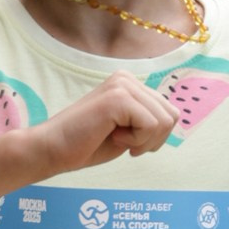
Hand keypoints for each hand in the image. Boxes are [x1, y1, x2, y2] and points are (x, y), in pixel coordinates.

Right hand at [28, 75, 175, 176]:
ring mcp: (122, 85)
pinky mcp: (118, 97)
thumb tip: (175, 116)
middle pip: (172, 115)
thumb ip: (148, 119)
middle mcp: (127, 78)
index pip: (170, 111)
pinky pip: (151, 126)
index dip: (155, 137)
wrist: (52, 149)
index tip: (128, 140)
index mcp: (129, 83)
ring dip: (143, 141)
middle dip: (152, 140)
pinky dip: (135, 141)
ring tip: (115, 138)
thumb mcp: (127, 129)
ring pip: (164, 121)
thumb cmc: (86, 144)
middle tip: (123, 142)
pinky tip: (111, 136)